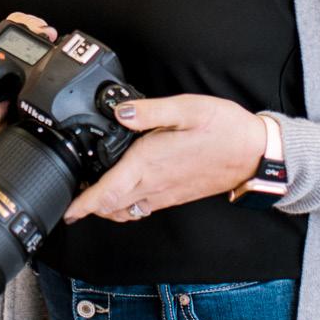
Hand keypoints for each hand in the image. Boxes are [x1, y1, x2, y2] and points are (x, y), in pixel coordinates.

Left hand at [62, 94, 267, 223]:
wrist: (254, 153)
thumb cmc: (224, 129)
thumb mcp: (187, 108)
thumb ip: (150, 111)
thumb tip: (120, 111)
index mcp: (150, 164)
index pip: (107, 193)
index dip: (82, 204)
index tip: (65, 209)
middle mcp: (154, 185)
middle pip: (110, 207)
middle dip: (87, 206)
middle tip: (71, 194)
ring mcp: (165, 194)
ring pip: (125, 210)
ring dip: (104, 206)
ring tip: (91, 192)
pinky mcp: (174, 196)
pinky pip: (142, 207)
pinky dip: (124, 204)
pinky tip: (123, 187)